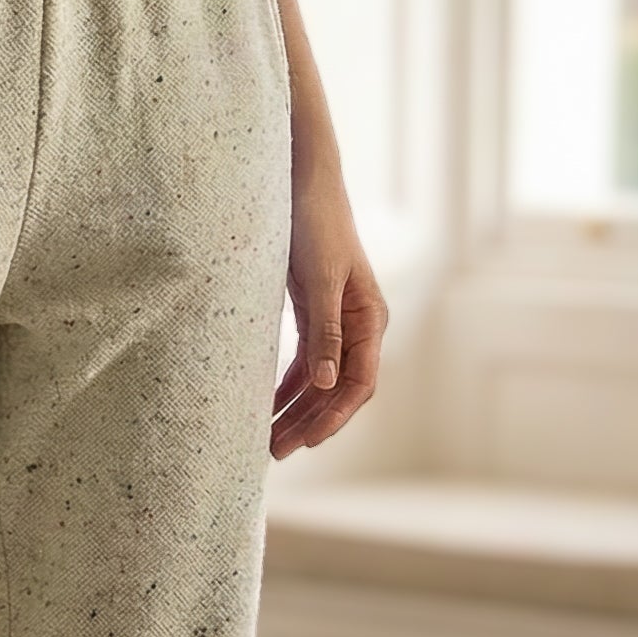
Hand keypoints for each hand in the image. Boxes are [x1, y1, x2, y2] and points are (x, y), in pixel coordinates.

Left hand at [271, 168, 387, 459]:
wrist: (302, 184)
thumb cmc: (316, 224)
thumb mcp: (321, 280)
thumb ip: (325, 332)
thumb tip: (329, 384)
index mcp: (369, 318)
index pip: (360, 383)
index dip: (335, 416)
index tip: (308, 442)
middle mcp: (357, 325)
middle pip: (338, 390)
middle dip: (309, 422)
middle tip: (275, 452)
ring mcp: (335, 322)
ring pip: (319, 382)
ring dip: (296, 411)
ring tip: (268, 441)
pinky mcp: (313, 315)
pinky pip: (304, 363)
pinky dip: (286, 387)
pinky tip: (267, 407)